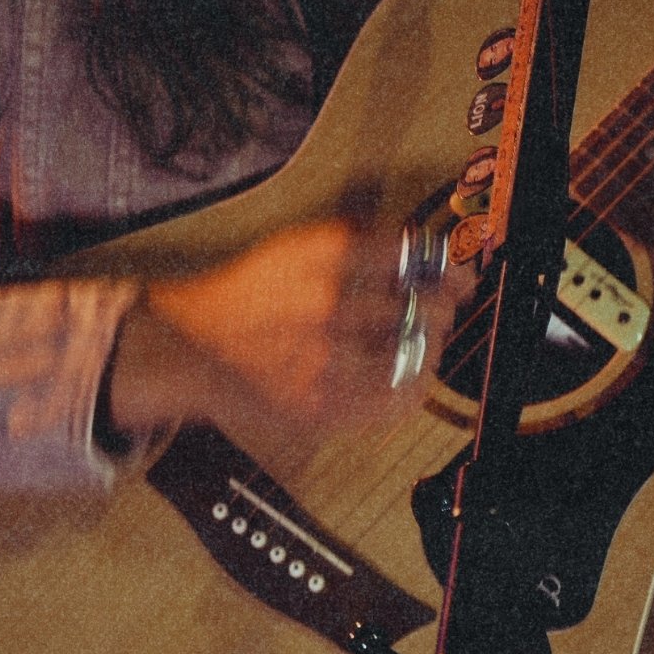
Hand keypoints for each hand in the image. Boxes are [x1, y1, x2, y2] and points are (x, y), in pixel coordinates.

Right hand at [107, 219, 472, 435]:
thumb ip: (356, 247)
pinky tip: (407, 382)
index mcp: (321, 257)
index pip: (413, 257)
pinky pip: (393, 402)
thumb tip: (426, 255)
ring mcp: (324, 360)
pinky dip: (411, 391)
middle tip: (441, 313)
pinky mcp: (320, 406)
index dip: (448, 268)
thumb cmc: (249, 295)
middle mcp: (326, 305)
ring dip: (428, 350)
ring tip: (422, 346)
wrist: (192, 346)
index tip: (461, 277)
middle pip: (423, 309)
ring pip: (414, 358)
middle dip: (441, 311)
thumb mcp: (296, 249)